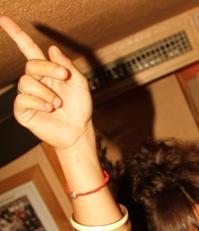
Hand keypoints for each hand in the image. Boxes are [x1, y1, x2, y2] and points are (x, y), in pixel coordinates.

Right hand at [0, 16, 91, 149]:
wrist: (79, 132)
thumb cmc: (80, 108)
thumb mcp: (79, 84)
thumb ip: (67, 66)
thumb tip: (52, 49)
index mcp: (47, 71)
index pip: (28, 50)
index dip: (16, 34)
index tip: (3, 19)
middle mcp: (35, 81)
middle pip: (31, 64)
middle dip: (48, 68)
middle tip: (64, 77)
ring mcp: (28, 96)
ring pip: (26, 82)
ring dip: (45, 92)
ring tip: (57, 104)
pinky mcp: (24, 112)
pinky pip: (22, 100)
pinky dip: (37, 102)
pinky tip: (49, 109)